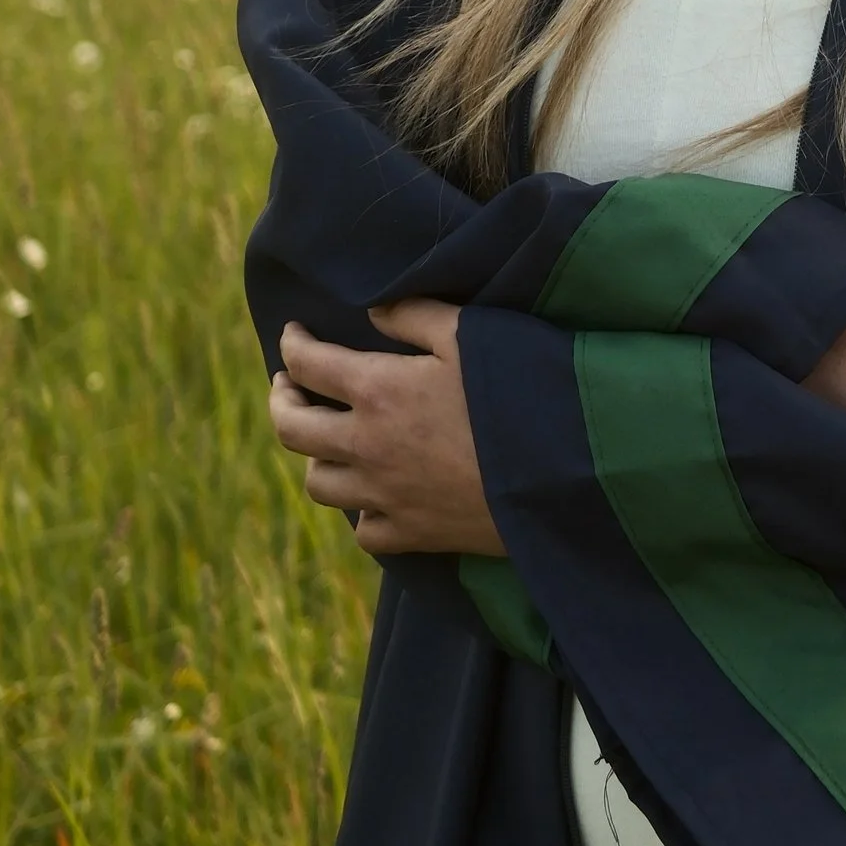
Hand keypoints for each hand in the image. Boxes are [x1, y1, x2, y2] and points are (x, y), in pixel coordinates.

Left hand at [267, 302, 497, 558]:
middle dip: (282, 401)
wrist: (563, 471)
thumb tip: (374, 311)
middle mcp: (367, 446)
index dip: (293, 344)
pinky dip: (361, 509)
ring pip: (319, 484)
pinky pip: (363, 529)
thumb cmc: (520, 390)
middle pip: (291, 429)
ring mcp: (386, 496)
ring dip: (317, 457)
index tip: (294, 335)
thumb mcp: (471, 333)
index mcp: (378, 390)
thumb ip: (415, 316)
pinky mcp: (413, 533)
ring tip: (330, 440)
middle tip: (289, 387)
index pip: (307, 364)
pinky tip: (374, 493)